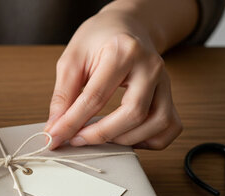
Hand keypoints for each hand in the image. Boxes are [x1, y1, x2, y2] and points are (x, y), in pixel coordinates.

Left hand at [45, 7, 181, 149]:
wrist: (126, 26)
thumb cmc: (98, 40)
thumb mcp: (72, 59)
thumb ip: (63, 95)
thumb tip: (56, 130)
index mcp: (123, 51)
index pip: (96, 97)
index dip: (72, 123)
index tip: (55, 138)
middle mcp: (150, 66)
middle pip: (133, 114)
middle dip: (101, 135)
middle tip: (77, 140)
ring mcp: (165, 82)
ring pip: (156, 124)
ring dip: (126, 140)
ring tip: (101, 137)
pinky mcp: (170, 95)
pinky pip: (169, 128)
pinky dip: (150, 141)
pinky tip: (127, 136)